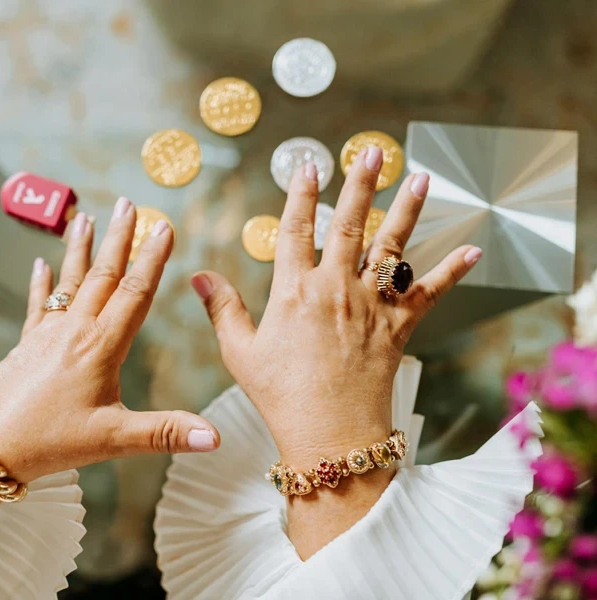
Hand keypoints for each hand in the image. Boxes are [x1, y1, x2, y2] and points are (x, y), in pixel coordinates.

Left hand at [0, 199, 219, 482]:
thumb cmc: (48, 441)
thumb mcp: (112, 439)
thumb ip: (165, 433)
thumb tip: (216, 438)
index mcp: (100, 346)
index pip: (134, 293)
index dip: (152, 259)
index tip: (163, 227)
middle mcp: (74, 331)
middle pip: (102, 275)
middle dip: (118, 238)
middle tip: (128, 203)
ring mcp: (47, 335)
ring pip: (69, 282)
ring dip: (80, 249)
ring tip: (85, 217)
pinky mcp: (26, 346)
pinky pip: (38, 304)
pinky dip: (41, 282)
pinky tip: (39, 263)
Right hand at [190, 146, 480, 555]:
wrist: (330, 435)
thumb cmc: (281, 396)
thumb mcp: (241, 353)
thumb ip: (223, 309)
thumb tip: (199, 276)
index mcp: (294, 291)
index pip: (296, 229)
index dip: (300, 194)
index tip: (308, 165)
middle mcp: (336, 289)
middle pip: (350, 224)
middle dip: (361, 183)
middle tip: (373, 152)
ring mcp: (371, 306)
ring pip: (392, 247)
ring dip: (407, 209)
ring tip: (420, 177)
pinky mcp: (398, 327)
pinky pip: (429, 293)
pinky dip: (452, 271)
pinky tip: (472, 249)